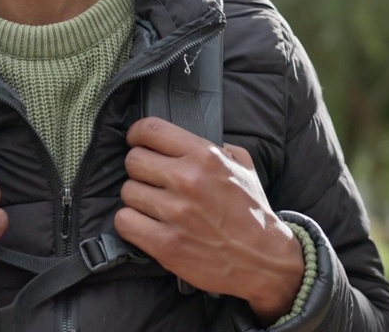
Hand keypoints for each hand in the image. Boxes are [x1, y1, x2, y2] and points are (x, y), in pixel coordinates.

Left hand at [115, 117, 304, 323]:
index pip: (150, 129)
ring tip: (154, 206)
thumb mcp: (243, 166)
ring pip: (128, 191)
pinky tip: (146, 224)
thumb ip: (216, 147)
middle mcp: (187, 180)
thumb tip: (186, 140)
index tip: (138, 142)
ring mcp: (175, 213)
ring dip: (137, 198)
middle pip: (133, 160)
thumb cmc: (252, 212)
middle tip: (152, 180)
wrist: (264, 260)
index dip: (138, 135)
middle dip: (140, 169)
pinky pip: (124, 221)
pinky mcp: (165, 244)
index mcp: (205, 156)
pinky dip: (131, 223)